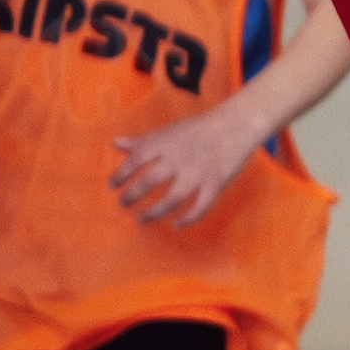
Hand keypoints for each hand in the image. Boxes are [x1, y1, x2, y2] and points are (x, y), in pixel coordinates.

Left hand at [109, 106, 265, 226]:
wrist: (237, 124)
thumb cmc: (199, 128)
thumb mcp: (169, 130)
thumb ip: (143, 140)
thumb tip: (116, 143)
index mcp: (166, 143)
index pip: (136, 159)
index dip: (121, 174)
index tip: (113, 185)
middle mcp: (179, 158)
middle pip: (149, 182)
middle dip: (132, 196)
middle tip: (123, 204)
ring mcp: (198, 173)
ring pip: (172, 200)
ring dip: (153, 213)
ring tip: (141, 219)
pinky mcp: (216, 183)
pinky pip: (201, 207)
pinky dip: (188, 219)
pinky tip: (176, 224)